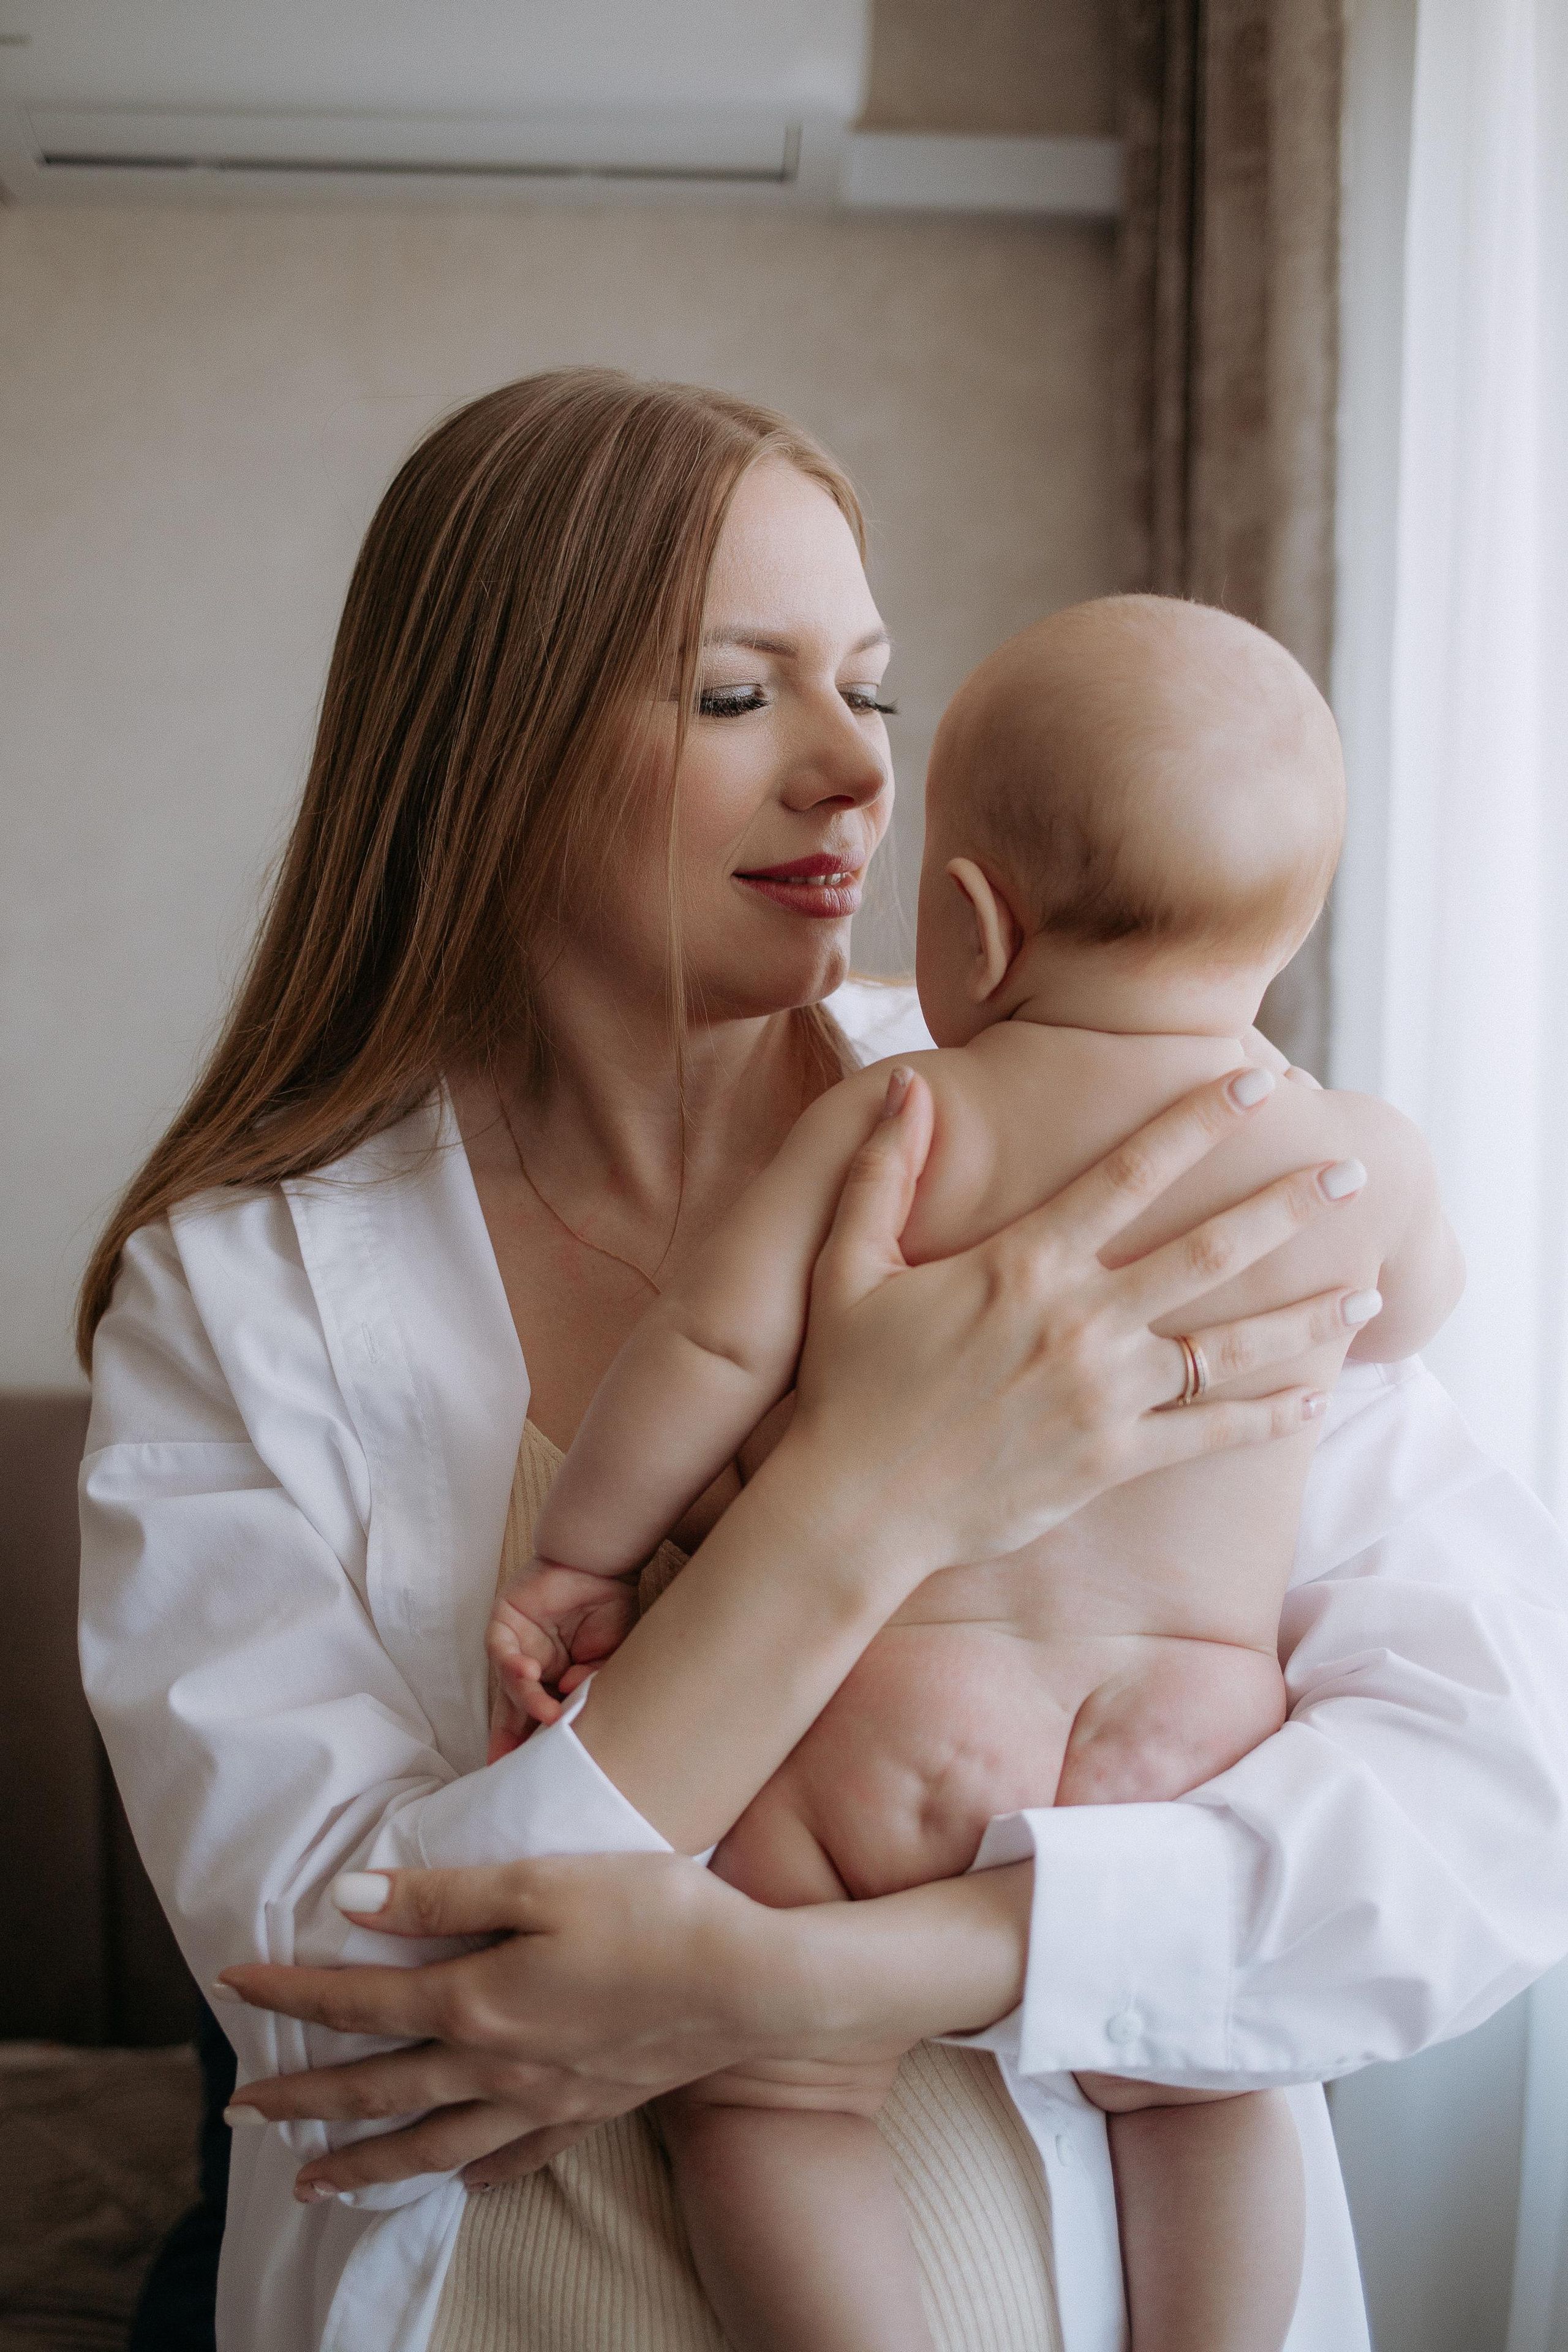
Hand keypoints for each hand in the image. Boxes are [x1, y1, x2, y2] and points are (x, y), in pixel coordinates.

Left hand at [216, 1856, 1029, 2198]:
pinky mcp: (589, 2111)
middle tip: (240, 2116)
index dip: (291, 1994)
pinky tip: (460, 2182)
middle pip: (377, 2089)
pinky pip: (515, 2158)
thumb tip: (349, 1903)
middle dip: (301, 2100)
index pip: (358, 2002)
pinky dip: (475, 2175)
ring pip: (431, 2144)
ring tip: (316, 2182)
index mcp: (475, 2002)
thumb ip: (443, 1898)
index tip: (233, 1986)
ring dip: (364, 2164)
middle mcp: (496, 2064)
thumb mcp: (542, 1881)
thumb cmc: (652, 1913)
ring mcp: (543, 2099)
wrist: (754, 1983)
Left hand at [486, 1563, 638, 1755]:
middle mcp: (532, 1668)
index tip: (532, 1781)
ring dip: (528, 1700)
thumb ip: (590, 1683)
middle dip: (510, 1740)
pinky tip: (531, 1671)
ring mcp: (516, 1647)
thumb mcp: (609, 1657)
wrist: (600, 1563)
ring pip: (510, 1685)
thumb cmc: (608, 1608)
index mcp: (555, 1680)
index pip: (538, 1719)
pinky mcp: (504, 1624)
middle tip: (511, 1770)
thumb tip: (571, 1705)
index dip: (532, 1746)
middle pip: (514, 1711)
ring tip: (548, 1714)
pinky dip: (513, 1666)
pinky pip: (501, 1651)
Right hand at [783, 1063, 1362, 1586]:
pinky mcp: (1110, 1459)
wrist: (853, 1506)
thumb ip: (882, 1172)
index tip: (1258, 1083)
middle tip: (1353, 1174)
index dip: (1199, 1121)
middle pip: (1209, 1250)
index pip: (1131, 1173)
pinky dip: (1271, 1416)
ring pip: (1229, 1345)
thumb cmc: (848, 1384)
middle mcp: (1078, 1322)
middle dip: (1289, 1206)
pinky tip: (1319, 1396)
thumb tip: (907, 1086)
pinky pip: (1210, 1433)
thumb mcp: (849, 1267)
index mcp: (1023, 1263)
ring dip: (1307, 1316)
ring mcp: (1102, 1395)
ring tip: (1369, 1290)